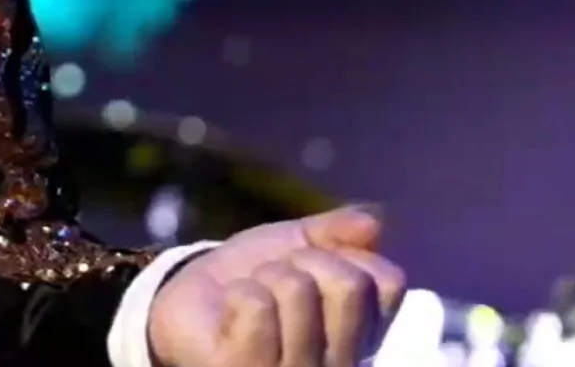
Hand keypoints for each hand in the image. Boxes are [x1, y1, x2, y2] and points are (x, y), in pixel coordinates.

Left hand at [148, 205, 406, 366]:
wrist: (187, 299)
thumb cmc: (252, 277)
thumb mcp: (297, 243)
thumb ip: (338, 231)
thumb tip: (374, 222)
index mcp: (363, 335)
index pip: (387, 281)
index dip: (342, 255)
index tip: (309, 265)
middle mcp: (340, 364)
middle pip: (350, 285)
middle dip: (304, 261)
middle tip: (275, 280)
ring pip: (298, 289)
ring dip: (264, 278)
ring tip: (249, 301)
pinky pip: (256, 304)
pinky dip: (238, 293)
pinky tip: (229, 318)